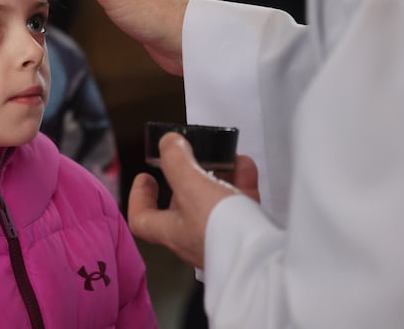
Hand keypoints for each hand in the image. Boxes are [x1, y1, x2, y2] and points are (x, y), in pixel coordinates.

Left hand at [127, 133, 257, 267]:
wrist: (264, 261)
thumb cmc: (220, 229)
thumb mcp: (192, 187)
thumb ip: (177, 162)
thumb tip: (168, 142)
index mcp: (172, 231)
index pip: (142, 220)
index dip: (139, 198)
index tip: (146, 177)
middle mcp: (193, 238)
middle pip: (182, 206)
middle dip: (189, 178)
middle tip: (194, 156)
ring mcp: (221, 238)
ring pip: (214, 203)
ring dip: (219, 176)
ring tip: (224, 155)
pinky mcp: (247, 235)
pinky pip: (242, 205)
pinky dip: (242, 182)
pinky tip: (245, 165)